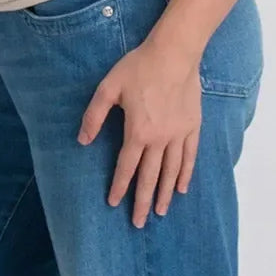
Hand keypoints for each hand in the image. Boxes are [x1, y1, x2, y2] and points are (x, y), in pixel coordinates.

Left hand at [77, 38, 202, 227]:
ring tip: (161, 212)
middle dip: (143, 201)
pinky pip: (190, 156)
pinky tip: (181, 188)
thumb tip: (82, 140)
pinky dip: (186, 174)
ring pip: (171, 171)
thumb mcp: (108, 88)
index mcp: (137, 132)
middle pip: (150, 177)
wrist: (175, 52)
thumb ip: (94, 116)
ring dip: (164, 193)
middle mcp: (160, 139)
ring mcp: (179, 134)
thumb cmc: (139, 67)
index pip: (126, 167)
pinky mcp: (193, 126)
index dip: (119, 186)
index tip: (113, 203)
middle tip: (139, 223)